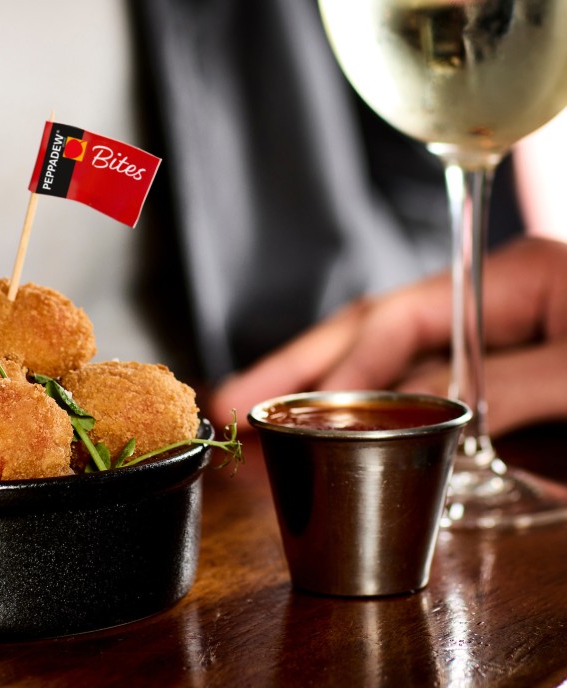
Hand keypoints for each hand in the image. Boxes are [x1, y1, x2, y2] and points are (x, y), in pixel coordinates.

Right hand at [209, 236, 566, 436]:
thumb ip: (508, 383)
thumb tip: (417, 411)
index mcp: (515, 277)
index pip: (398, 319)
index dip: (344, 369)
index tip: (300, 415)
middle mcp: (489, 303)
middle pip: (370, 329)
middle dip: (295, 367)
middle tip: (229, 402)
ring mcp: (490, 341)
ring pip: (383, 362)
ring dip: (317, 390)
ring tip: (252, 415)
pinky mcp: (499, 381)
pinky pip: (416, 394)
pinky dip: (369, 415)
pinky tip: (328, 431)